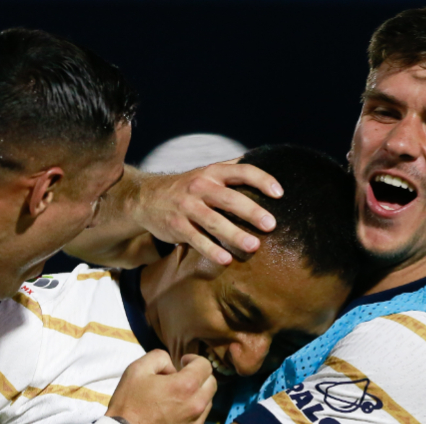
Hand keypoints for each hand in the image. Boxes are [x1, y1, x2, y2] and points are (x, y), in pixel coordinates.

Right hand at [107, 351, 215, 423]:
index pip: (205, 365)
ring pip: (208, 403)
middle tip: (182, 378)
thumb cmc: (128, 404)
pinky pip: (199, 421)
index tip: (182, 363)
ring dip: (198, 395)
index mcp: (185, 386)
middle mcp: (196, 406)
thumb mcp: (136, 370)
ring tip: (178, 397)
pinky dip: (192, 414)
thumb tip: (172, 366)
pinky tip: (174, 415)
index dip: (194, 360)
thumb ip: (159, 357)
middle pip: (212, 384)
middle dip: (199, 377)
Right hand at [131, 160, 282, 265]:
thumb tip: (264, 161)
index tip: (279, 194)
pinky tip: (226, 260)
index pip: (241, 171)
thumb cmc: (185, 188)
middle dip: (251, 212)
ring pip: (214, 222)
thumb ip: (231, 169)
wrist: (146, 198)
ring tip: (253, 246)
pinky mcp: (176, 227)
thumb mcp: (206, 172)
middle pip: (229, 199)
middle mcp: (199, 187)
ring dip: (234, 235)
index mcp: (212, 173)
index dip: (262, 180)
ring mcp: (187, 208)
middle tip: (271, 225)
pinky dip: (211, 250)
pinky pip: (196, 240)